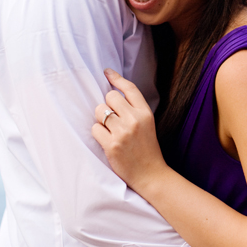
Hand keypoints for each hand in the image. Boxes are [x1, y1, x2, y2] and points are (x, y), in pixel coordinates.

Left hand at [92, 69, 168, 192]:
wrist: (151, 174)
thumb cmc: (147, 148)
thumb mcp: (147, 123)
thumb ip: (134, 109)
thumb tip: (113, 92)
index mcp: (145, 113)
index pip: (129, 88)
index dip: (116, 78)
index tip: (107, 72)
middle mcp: (134, 120)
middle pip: (110, 96)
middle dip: (107, 104)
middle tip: (111, 117)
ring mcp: (123, 132)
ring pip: (100, 111)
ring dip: (100, 119)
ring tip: (109, 130)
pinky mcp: (111, 145)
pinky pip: (95, 128)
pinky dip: (97, 133)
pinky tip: (106, 140)